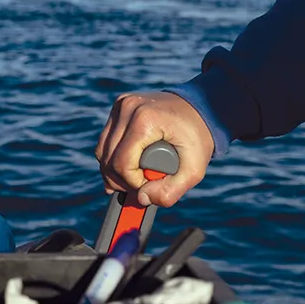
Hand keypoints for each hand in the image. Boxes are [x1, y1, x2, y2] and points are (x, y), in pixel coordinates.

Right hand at [95, 91, 213, 206]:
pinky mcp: (119, 107)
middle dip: (122, 180)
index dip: (132, 183)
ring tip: (135, 178)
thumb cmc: (197, 138)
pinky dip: (113, 158)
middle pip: (108, 159)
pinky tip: (127, 167)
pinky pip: (105, 141)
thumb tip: (142, 198)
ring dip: (114, 172)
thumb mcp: (193, 170)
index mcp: (145, 119)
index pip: (122, 164)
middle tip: (142, 186)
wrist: (202, 108)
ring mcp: (121, 105)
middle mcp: (128, 108)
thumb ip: (170, 192)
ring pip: (102, 151)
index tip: (150, 186)